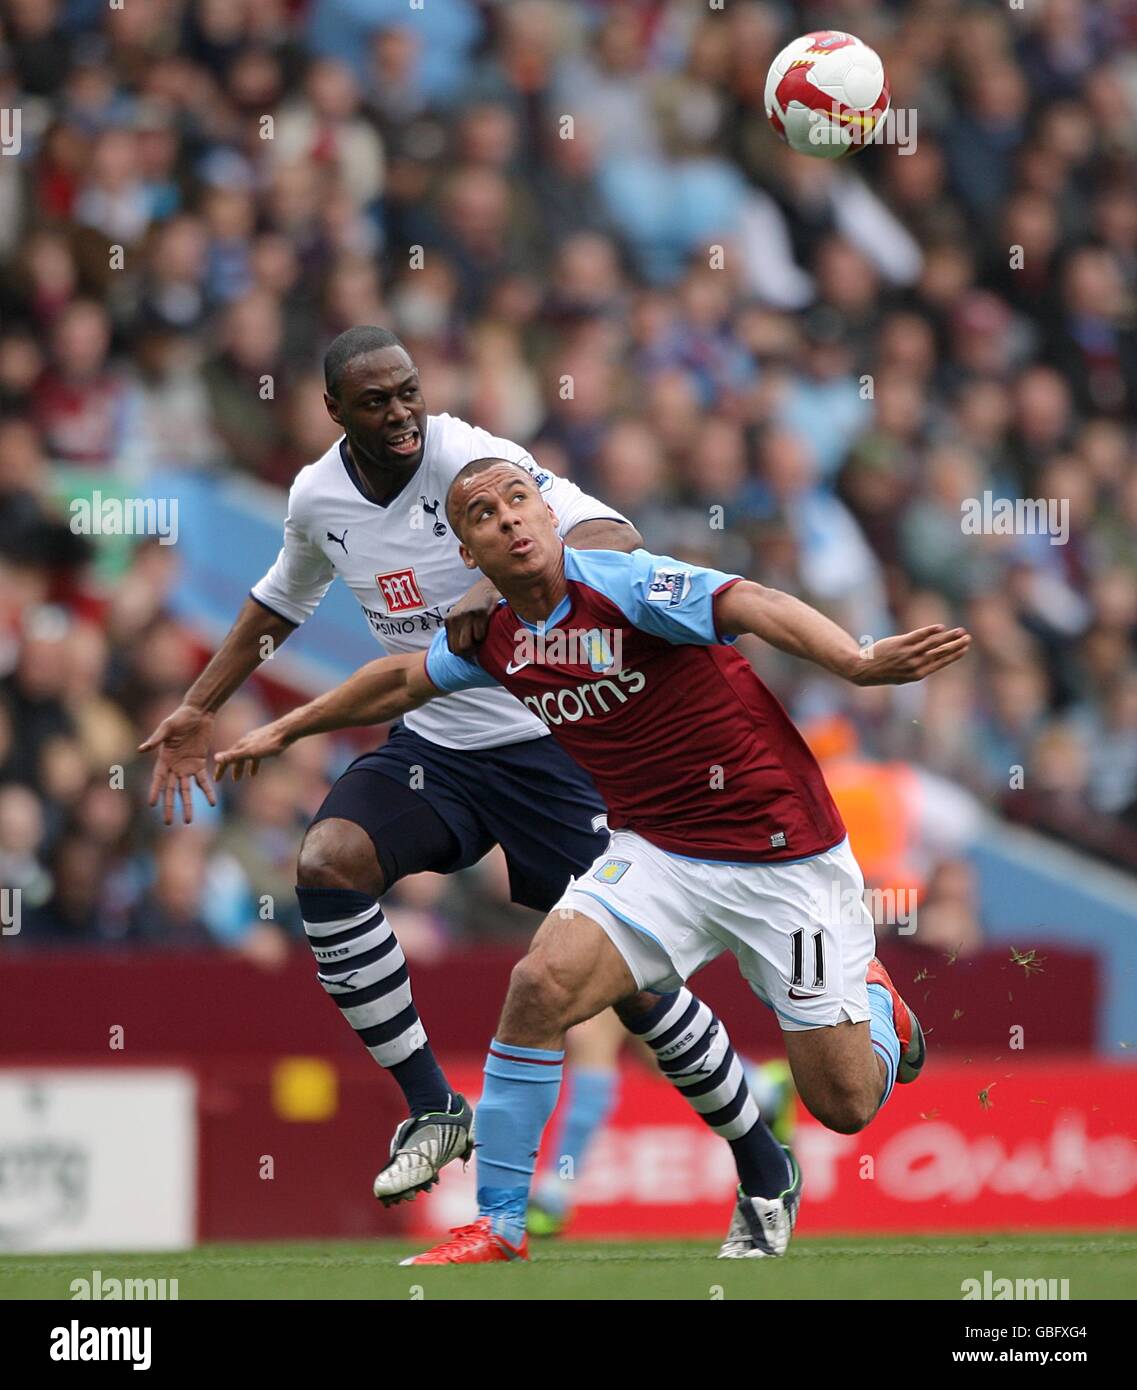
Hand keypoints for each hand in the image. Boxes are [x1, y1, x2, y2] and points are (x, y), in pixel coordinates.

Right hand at [139, 704, 217, 825]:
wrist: (198, 713)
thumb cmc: (180, 717)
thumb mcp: (167, 727)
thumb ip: (156, 739)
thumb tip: (141, 749)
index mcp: (163, 759)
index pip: (158, 779)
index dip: (155, 791)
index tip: (151, 804)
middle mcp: (174, 766)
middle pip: (171, 790)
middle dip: (170, 806)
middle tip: (168, 822)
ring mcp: (187, 766)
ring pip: (187, 790)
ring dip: (188, 804)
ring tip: (188, 820)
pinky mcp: (200, 763)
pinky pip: (204, 780)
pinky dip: (208, 791)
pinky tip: (212, 802)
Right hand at [213, 721, 291, 782]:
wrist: (287, 730)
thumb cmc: (269, 742)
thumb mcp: (250, 752)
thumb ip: (233, 756)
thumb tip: (215, 758)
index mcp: (241, 744)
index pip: (226, 758)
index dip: (221, 769)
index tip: (216, 780)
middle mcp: (247, 741)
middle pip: (237, 757)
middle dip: (233, 769)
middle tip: (233, 780)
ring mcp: (257, 741)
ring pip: (248, 756)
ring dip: (246, 766)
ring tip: (248, 777)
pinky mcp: (268, 742)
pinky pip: (258, 754)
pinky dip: (257, 762)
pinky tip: (260, 768)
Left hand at [445, 577, 499, 655]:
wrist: (487, 587)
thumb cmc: (475, 604)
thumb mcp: (460, 616)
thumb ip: (458, 630)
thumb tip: (461, 652)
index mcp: (449, 621)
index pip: (452, 648)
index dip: (463, 654)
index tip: (472, 652)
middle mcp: (455, 619)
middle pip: (459, 649)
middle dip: (470, 652)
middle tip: (479, 648)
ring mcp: (467, 616)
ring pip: (468, 644)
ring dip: (478, 645)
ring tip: (483, 638)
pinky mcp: (480, 614)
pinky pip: (480, 635)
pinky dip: (485, 636)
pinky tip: (488, 629)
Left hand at [850, 626, 970, 685]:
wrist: (865, 669)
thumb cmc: (885, 672)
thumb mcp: (904, 675)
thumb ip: (920, 668)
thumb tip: (934, 659)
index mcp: (918, 674)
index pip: (941, 662)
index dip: (954, 655)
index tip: (965, 649)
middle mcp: (915, 664)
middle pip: (940, 653)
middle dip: (956, 645)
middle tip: (968, 638)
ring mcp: (909, 653)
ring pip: (933, 644)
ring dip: (948, 637)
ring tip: (960, 631)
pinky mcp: (901, 643)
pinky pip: (918, 636)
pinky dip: (930, 631)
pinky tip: (940, 627)